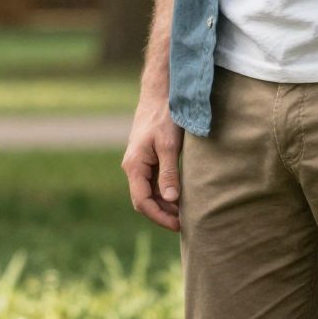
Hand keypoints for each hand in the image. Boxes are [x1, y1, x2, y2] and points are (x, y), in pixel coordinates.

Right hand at [122, 91, 183, 231]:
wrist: (160, 94)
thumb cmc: (164, 117)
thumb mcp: (169, 146)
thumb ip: (169, 173)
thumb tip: (171, 199)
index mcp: (134, 166)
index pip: (142, 201)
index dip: (158, 216)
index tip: (177, 224)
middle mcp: (133, 167)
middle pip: (144, 200)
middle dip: (162, 213)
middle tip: (184, 223)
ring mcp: (140, 164)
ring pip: (149, 192)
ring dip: (164, 204)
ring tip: (184, 212)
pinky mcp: (148, 159)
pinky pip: (153, 182)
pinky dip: (165, 192)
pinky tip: (180, 196)